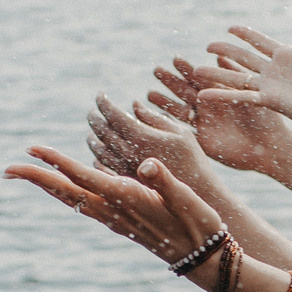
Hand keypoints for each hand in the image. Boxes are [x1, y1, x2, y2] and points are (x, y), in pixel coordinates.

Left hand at [5, 146, 222, 267]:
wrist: (203, 259)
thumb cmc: (199, 225)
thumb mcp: (187, 199)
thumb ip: (165, 181)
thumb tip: (147, 165)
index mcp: (126, 198)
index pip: (83, 176)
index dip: (56, 162)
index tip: (30, 149)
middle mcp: (114, 211)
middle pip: (66, 192)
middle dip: (36, 179)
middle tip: (6, 169)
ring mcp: (114, 219)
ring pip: (72, 200)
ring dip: (47, 186)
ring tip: (25, 175)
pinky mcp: (120, 223)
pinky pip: (84, 205)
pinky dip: (66, 194)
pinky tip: (62, 189)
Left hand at [88, 93, 210, 187]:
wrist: (197, 197)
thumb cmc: (193, 162)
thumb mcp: (180, 134)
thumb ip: (154, 118)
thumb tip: (134, 105)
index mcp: (141, 138)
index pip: (113, 115)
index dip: (104, 102)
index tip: (100, 94)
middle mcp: (128, 155)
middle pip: (103, 133)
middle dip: (96, 118)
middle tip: (94, 112)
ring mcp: (125, 172)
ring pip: (100, 152)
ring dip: (94, 139)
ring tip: (93, 132)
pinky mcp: (127, 186)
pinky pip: (105, 169)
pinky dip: (99, 158)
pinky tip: (100, 155)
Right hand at [149, 59, 291, 172]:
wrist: (270, 147)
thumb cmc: (267, 118)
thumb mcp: (251, 92)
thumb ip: (235, 75)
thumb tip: (221, 56)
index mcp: (221, 92)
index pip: (200, 77)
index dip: (187, 69)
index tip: (175, 58)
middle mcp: (210, 106)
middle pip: (185, 91)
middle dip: (171, 81)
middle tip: (156, 70)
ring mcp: (204, 123)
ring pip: (180, 110)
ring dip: (165, 102)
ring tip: (149, 93)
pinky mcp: (203, 140)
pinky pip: (183, 131)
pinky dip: (169, 125)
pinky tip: (157, 118)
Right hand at [194, 16, 291, 136]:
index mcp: (288, 57)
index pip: (261, 41)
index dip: (246, 34)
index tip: (230, 27)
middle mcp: (275, 71)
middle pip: (243, 57)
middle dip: (225, 51)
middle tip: (208, 45)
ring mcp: (270, 85)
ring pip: (237, 76)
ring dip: (217, 74)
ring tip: (196, 71)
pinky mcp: (269, 100)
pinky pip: (242, 96)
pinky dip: (223, 95)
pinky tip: (204, 94)